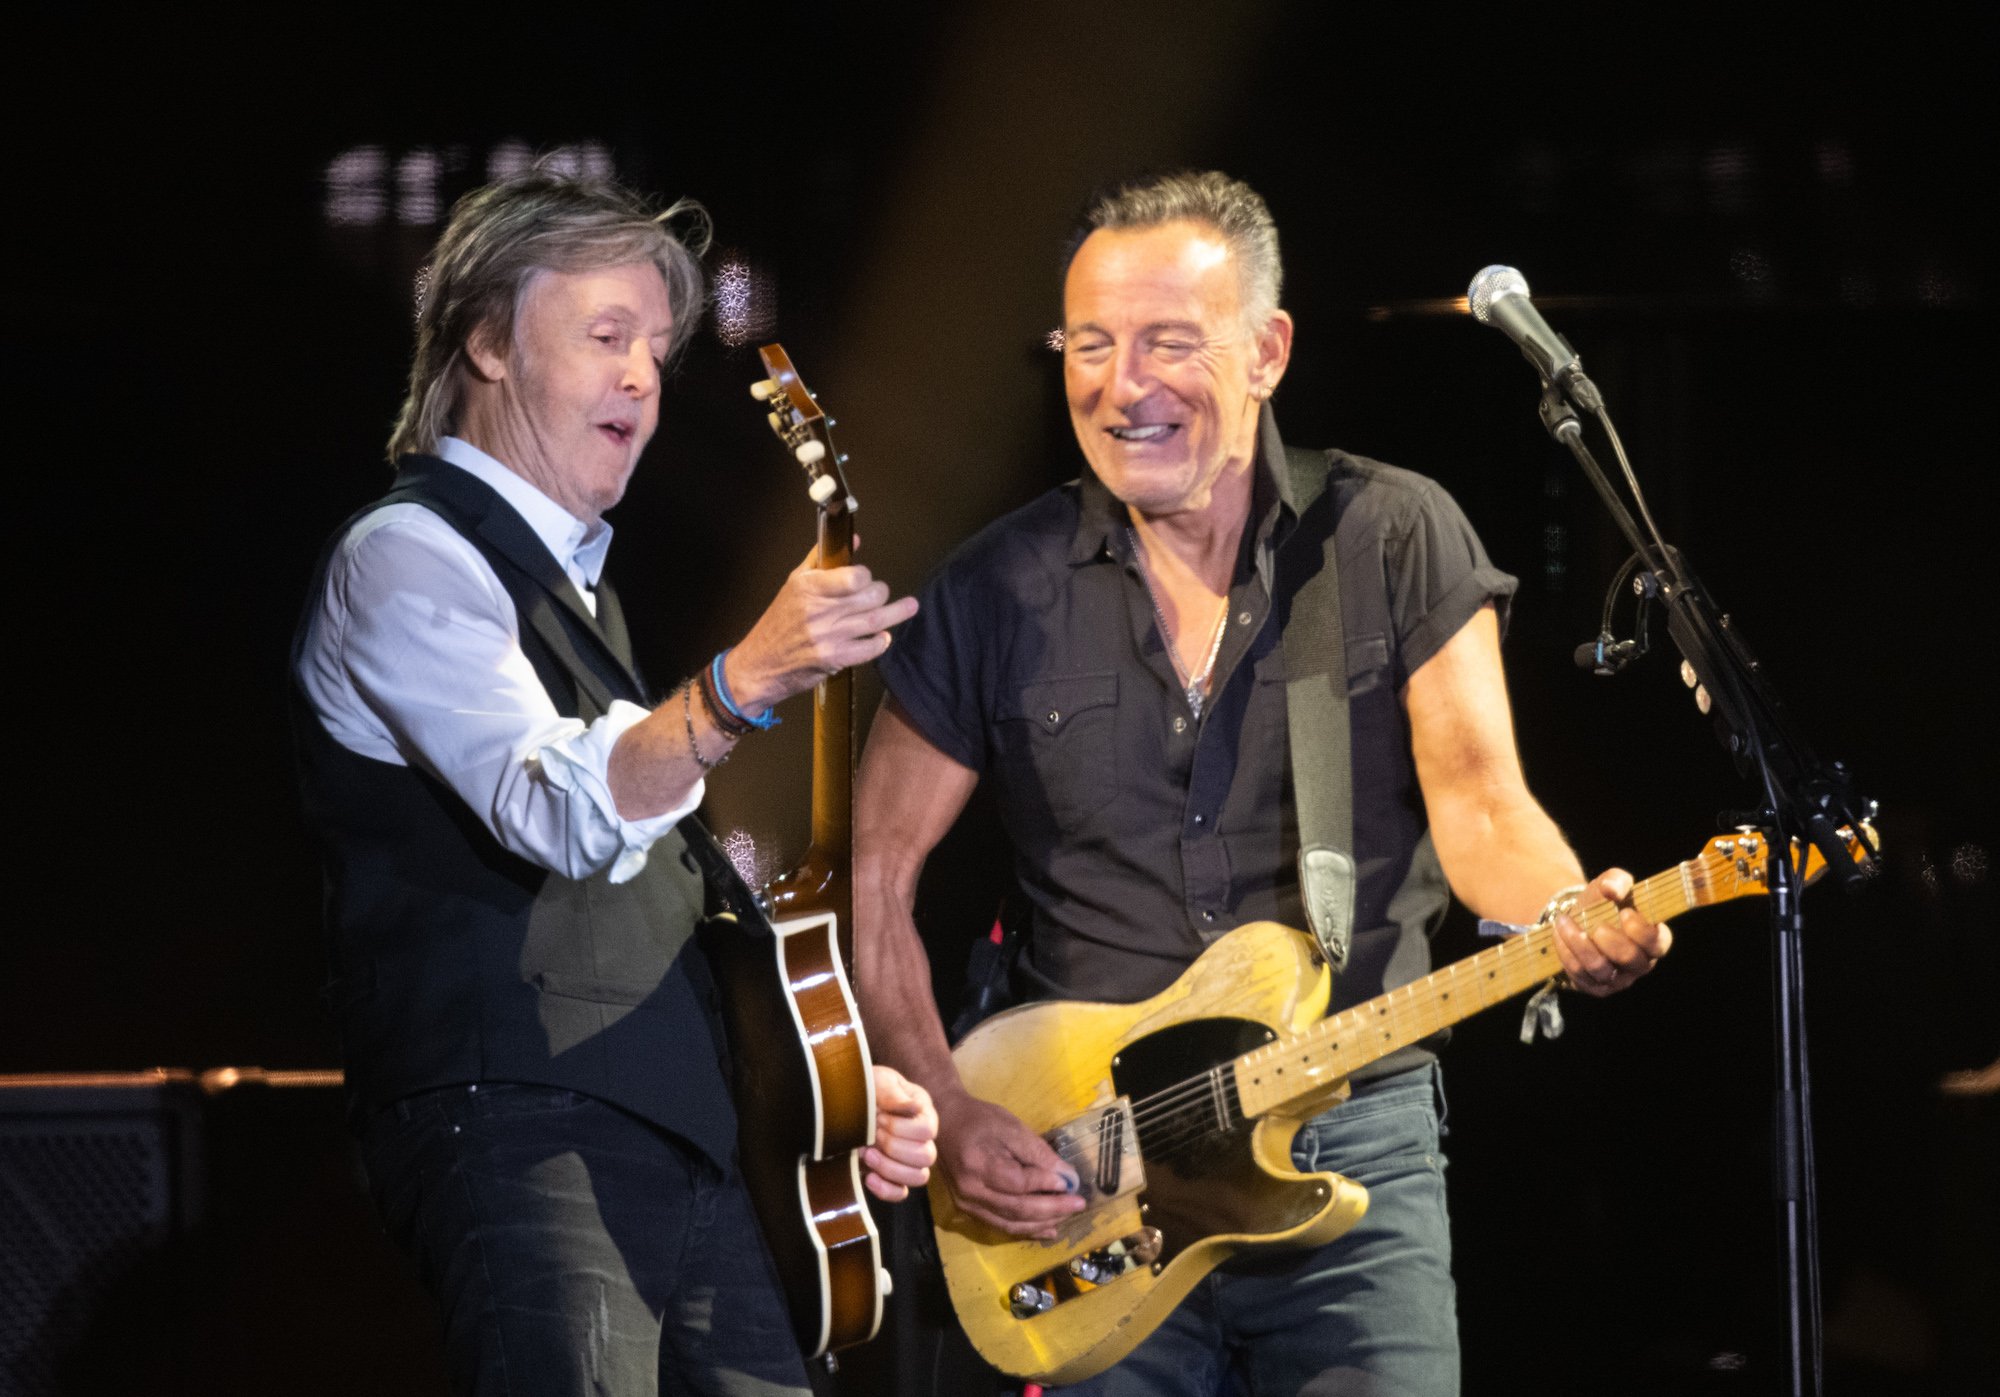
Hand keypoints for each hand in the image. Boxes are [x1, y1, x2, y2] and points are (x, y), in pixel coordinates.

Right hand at [725, 545, 918, 712]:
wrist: (760, 664)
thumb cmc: (779, 621)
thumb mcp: (794, 583)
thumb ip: (822, 560)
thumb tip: (854, 540)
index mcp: (809, 588)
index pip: (853, 577)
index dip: (865, 576)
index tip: (864, 578)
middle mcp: (819, 611)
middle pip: (869, 597)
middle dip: (882, 593)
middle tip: (881, 594)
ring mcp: (827, 637)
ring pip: (874, 622)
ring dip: (896, 614)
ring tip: (910, 606)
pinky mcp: (833, 660)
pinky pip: (869, 649)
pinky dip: (881, 642)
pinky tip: (884, 637)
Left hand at [860, 1065, 938, 1202]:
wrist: (844, 1102)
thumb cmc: (866, 1088)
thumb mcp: (878, 1082)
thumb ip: (894, 1094)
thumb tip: (915, 1107)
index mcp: (922, 1113)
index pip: (927, 1130)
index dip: (902, 1128)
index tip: (879, 1118)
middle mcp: (921, 1139)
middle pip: (926, 1156)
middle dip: (894, 1147)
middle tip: (872, 1135)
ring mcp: (908, 1161)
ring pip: (918, 1177)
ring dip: (890, 1168)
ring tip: (867, 1154)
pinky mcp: (892, 1177)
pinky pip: (901, 1193)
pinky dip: (886, 1189)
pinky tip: (868, 1177)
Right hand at [935, 1091, 1087, 1238]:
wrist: (945, 1123)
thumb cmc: (980, 1120)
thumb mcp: (1011, 1127)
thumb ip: (1038, 1153)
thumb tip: (1066, 1177)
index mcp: (979, 1164)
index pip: (1019, 1184)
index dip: (1046, 1185)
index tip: (1069, 1183)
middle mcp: (970, 1191)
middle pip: (1017, 1209)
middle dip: (1052, 1209)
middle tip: (1079, 1204)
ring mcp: (967, 1204)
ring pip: (1010, 1223)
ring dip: (1042, 1223)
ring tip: (1067, 1217)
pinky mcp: (969, 1210)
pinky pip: (1001, 1225)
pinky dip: (1026, 1229)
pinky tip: (1046, 1228)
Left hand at [1551, 867, 1673, 997]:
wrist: (1577, 919)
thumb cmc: (1602, 903)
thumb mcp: (1609, 884)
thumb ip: (1616, 880)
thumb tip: (1612, 889)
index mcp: (1653, 940)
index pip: (1658, 943)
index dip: (1642, 931)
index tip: (1624, 913)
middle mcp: (1639, 963)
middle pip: (1630, 959)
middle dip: (1610, 940)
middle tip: (1597, 925)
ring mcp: (1618, 978)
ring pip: (1601, 968)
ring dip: (1579, 943)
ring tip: (1564, 922)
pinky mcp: (1596, 987)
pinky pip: (1580, 974)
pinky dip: (1567, 952)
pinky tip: (1561, 935)